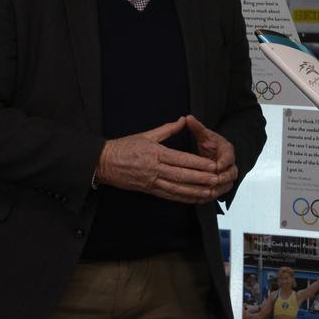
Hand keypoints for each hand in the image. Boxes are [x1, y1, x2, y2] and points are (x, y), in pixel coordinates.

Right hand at [96, 116, 222, 203]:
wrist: (102, 163)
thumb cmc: (124, 146)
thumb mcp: (146, 134)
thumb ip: (167, 129)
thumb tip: (183, 120)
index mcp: (156, 153)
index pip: (181, 159)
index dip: (197, 163)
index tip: (211, 165)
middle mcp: (154, 169)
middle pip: (181, 175)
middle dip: (200, 179)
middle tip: (216, 180)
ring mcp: (151, 182)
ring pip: (176, 188)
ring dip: (193, 191)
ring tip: (209, 192)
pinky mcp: (148, 190)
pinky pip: (168, 195)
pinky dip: (182, 198)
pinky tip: (193, 198)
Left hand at [186, 114, 237, 198]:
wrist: (216, 152)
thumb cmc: (210, 143)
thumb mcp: (204, 135)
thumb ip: (197, 127)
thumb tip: (188, 117)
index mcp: (227, 151)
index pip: (229, 157)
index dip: (223, 162)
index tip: (216, 166)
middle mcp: (230, 164)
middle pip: (232, 173)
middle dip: (224, 178)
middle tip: (214, 181)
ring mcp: (227, 175)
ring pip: (228, 185)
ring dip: (220, 189)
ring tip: (210, 192)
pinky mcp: (222, 184)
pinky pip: (220, 192)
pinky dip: (213, 196)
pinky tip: (204, 198)